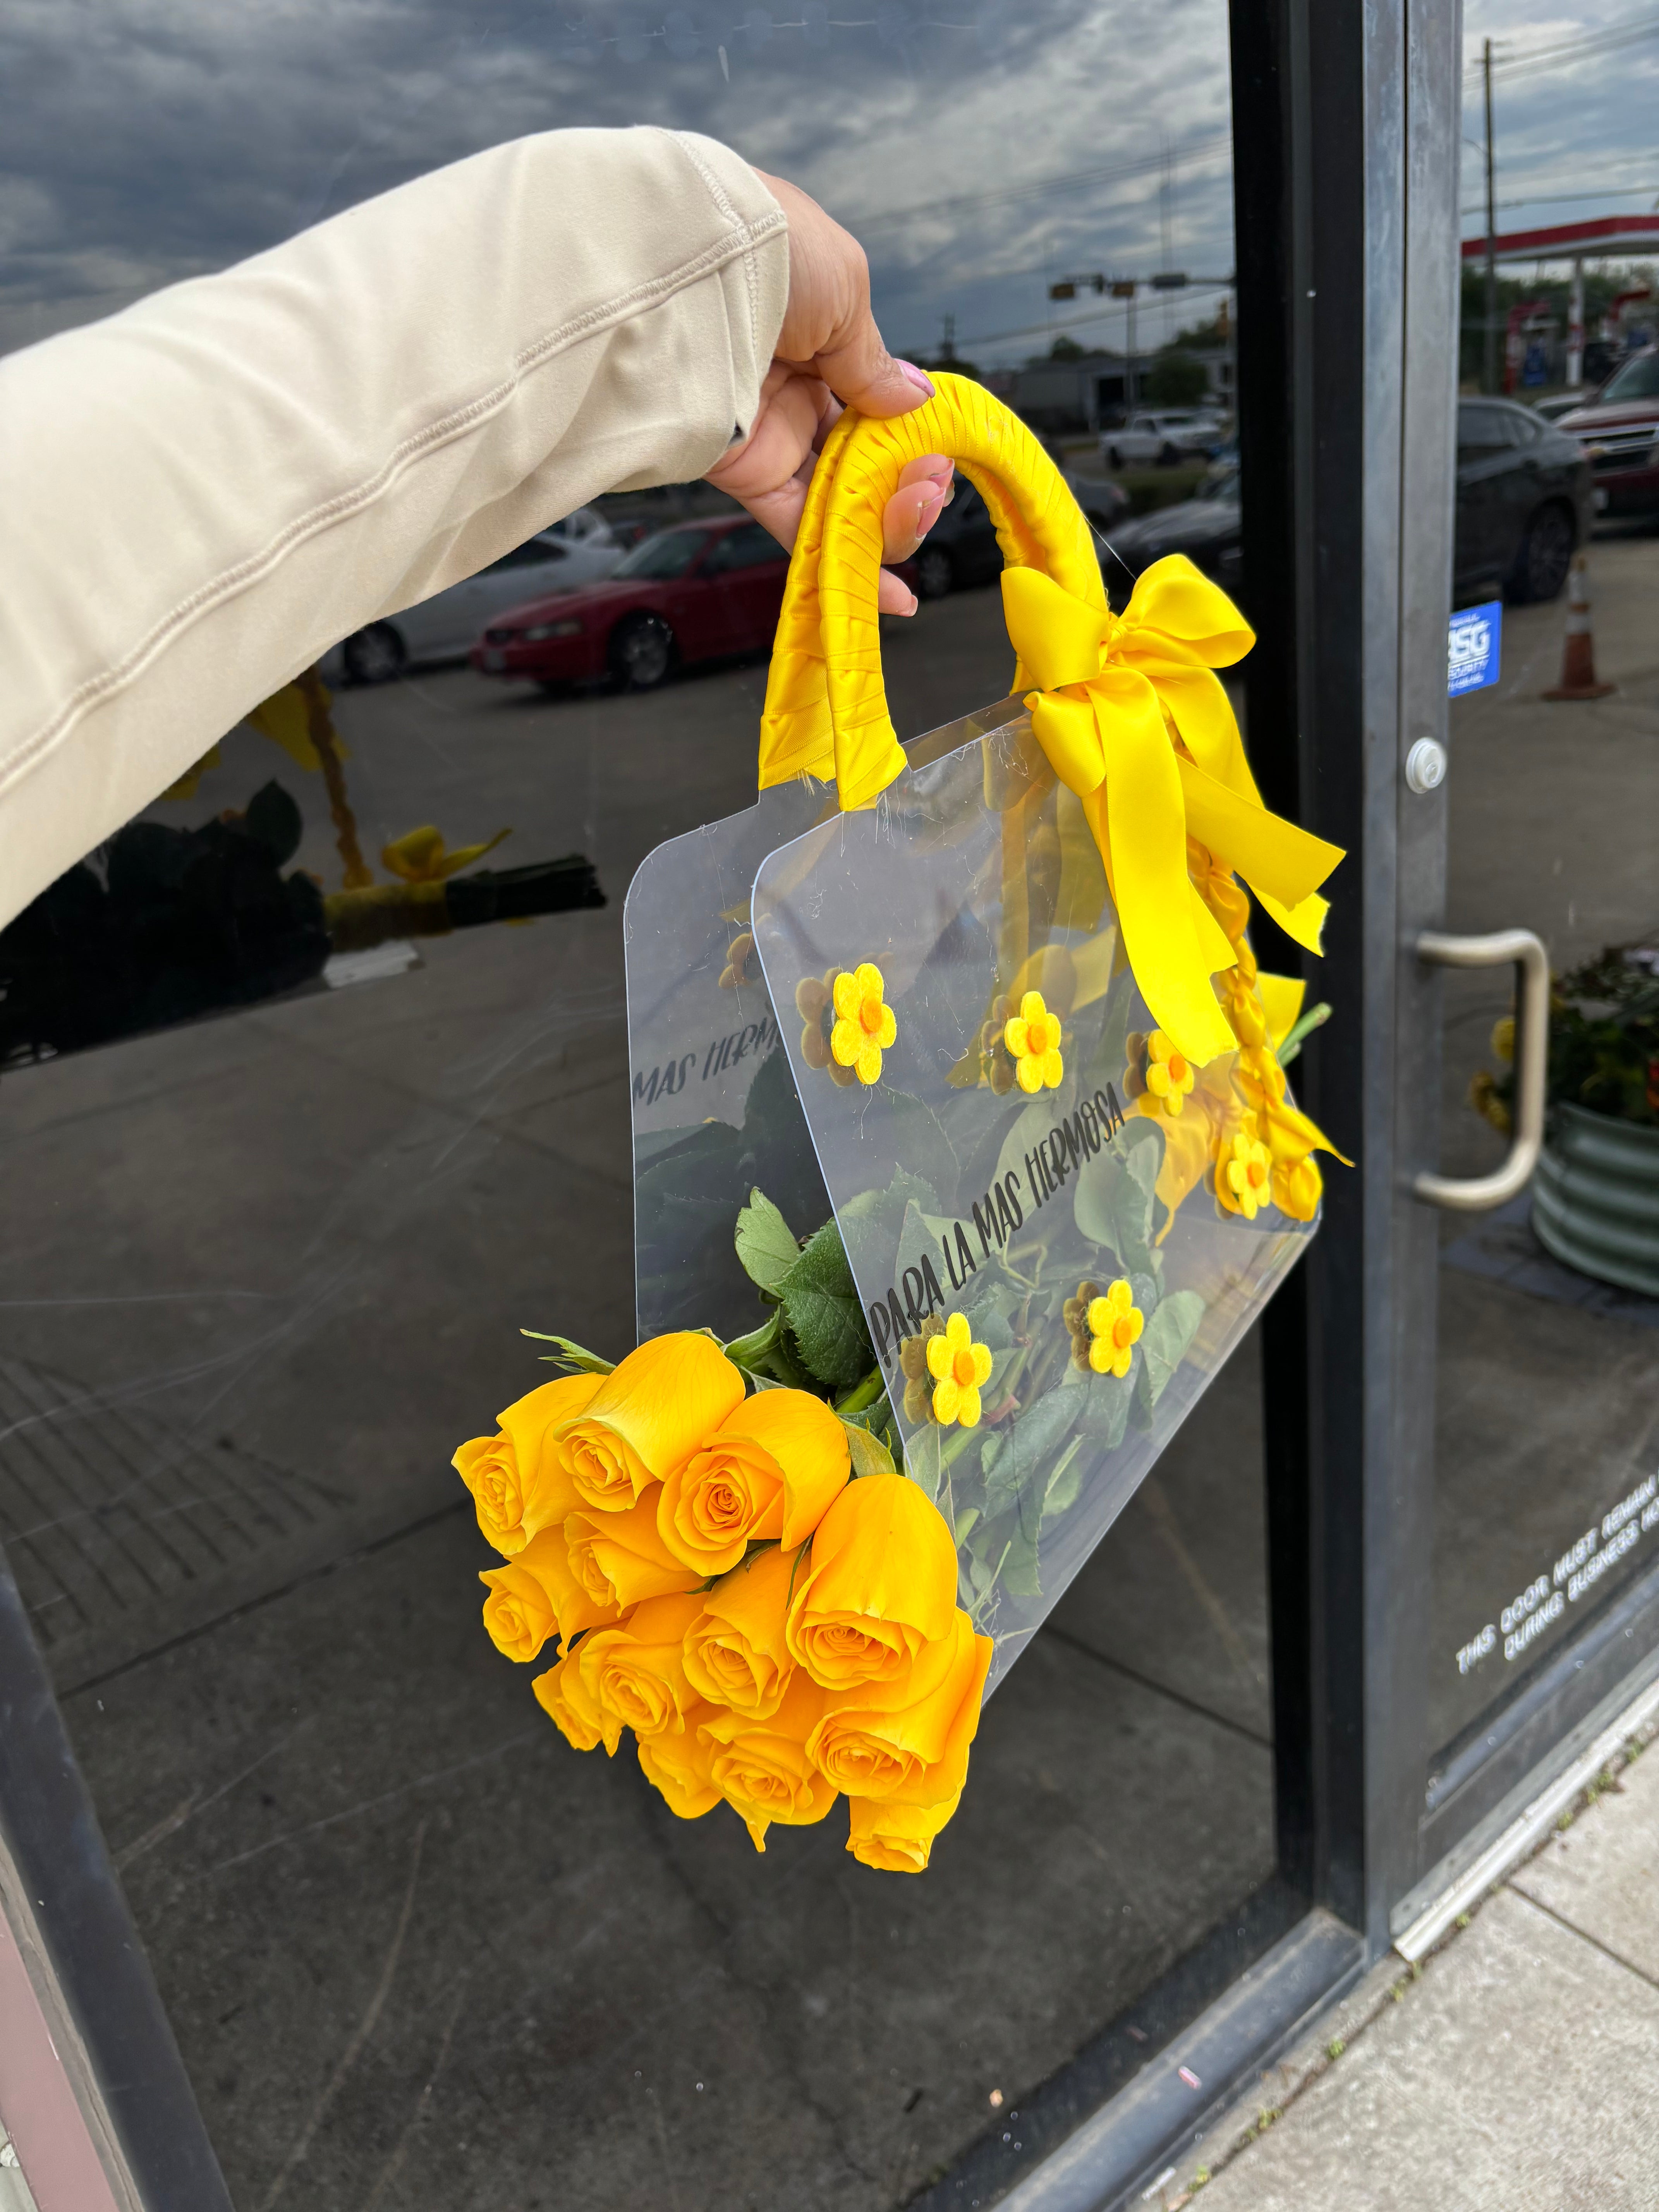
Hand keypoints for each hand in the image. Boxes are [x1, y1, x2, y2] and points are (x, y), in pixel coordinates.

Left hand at [705, 171, 954, 614]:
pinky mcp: (742, 473)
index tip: (938, 454)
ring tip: (915, 517)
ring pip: (839, 499)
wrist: (685, 262)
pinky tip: (888, 593)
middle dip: (908, 485)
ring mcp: (770, 433)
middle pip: (864, 461)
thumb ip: (874, 360)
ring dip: (887, 523)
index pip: (877, 403)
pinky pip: (798, 527)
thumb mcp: (845, 290)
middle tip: (928, 487)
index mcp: (824, 335)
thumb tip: (915, 402)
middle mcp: (796, 387)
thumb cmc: (770, 248)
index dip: (914, 438)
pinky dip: (841, 561)